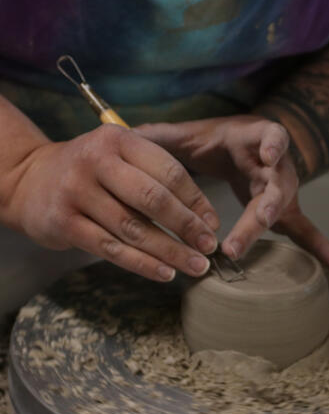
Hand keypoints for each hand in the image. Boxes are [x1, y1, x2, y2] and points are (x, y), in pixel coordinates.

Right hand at [9, 124, 220, 280]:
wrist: (30, 179)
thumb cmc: (90, 170)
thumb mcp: (119, 157)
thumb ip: (155, 177)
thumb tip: (203, 218)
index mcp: (119, 139)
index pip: (169, 171)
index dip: (197, 200)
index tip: (214, 224)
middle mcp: (97, 161)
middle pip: (154, 199)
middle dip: (187, 226)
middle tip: (209, 247)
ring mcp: (77, 192)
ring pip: (134, 228)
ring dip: (171, 251)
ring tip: (197, 266)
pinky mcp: (64, 223)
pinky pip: (112, 248)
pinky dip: (143, 264)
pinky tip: (165, 273)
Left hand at [136, 115, 328, 268]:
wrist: (238, 146)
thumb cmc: (213, 140)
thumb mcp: (188, 134)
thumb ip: (162, 137)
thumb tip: (124, 134)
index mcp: (255, 138)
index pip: (271, 136)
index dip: (273, 144)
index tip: (268, 155)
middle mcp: (275, 163)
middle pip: (277, 185)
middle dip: (265, 207)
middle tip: (250, 227)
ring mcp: (281, 188)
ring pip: (286, 211)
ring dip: (276, 232)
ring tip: (246, 251)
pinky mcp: (282, 209)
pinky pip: (304, 229)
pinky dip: (321, 245)